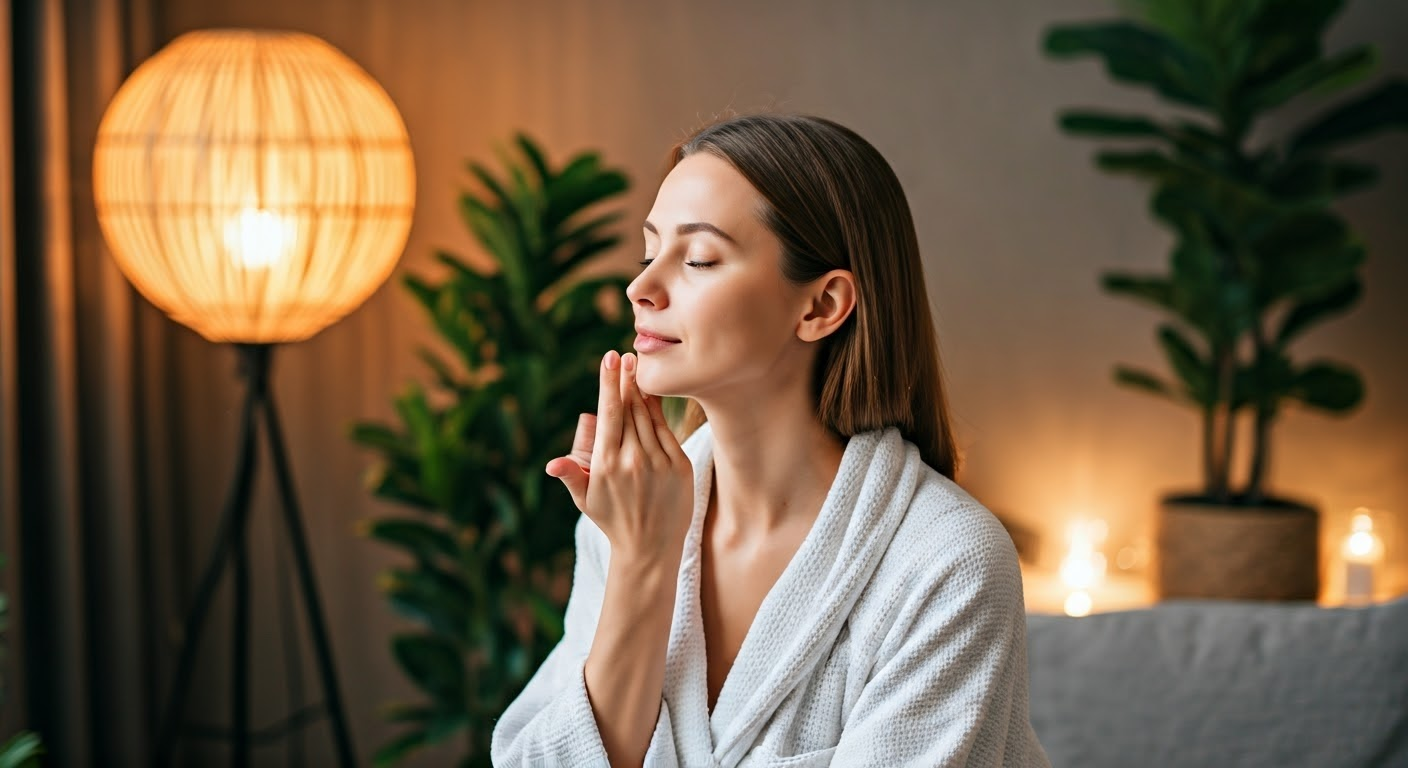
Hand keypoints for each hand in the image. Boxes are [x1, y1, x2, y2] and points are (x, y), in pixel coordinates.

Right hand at [546, 351, 693, 563]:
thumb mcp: (587, 500)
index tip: (610, 359)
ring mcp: (658, 462)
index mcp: (606, 464)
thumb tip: (552, 463)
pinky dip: (659, 411)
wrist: (650, 548)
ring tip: (638, 369)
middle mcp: (633, 460)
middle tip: (626, 355)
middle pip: (629, 409)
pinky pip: (667, 431)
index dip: (609, 383)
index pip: (608, 414)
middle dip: (626, 380)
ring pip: (648, 417)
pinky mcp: (678, 466)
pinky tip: (653, 396)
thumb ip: (572, 475)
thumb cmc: (613, 521)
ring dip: (642, 391)